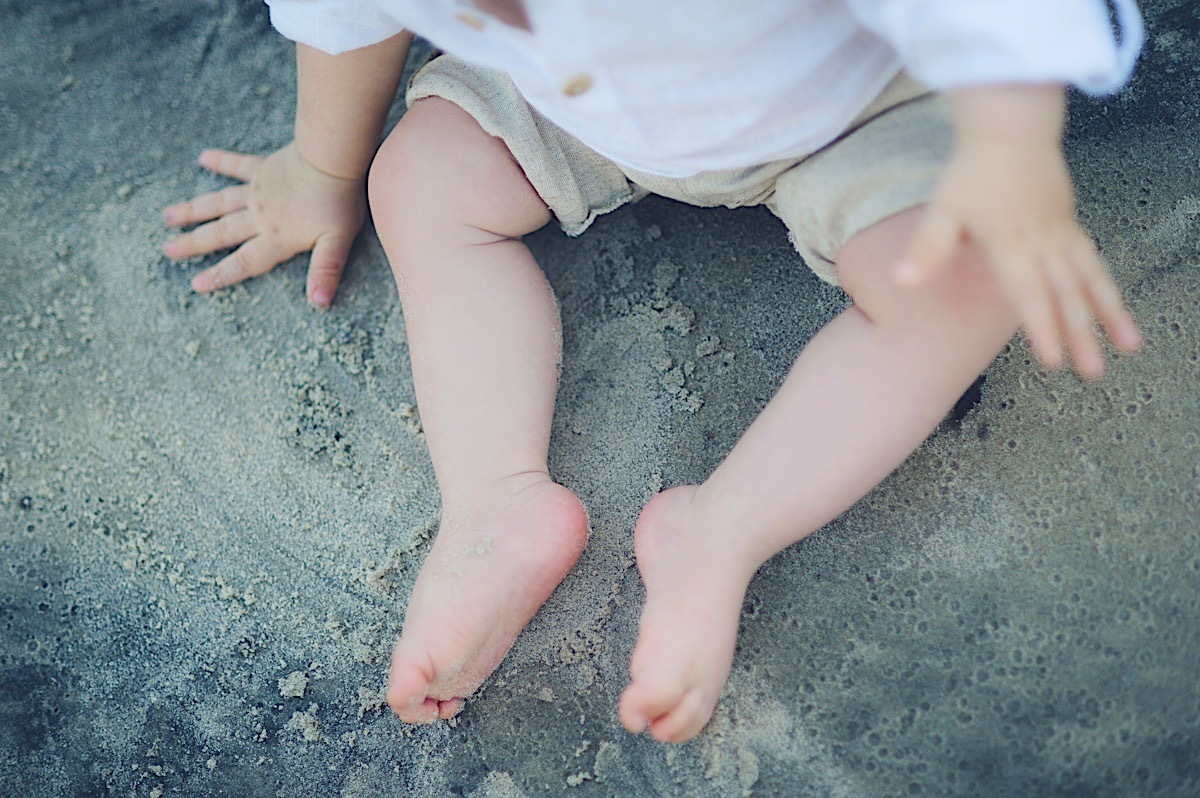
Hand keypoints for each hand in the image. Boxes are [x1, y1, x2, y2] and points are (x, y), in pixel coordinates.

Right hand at [163, 144, 365, 307]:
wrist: (331, 159)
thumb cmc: (338, 202)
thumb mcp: (337, 242)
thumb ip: (325, 272)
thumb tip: (319, 304)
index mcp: (277, 237)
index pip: (245, 262)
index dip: (221, 275)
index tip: (196, 284)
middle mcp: (260, 216)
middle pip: (222, 233)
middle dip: (194, 244)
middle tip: (167, 249)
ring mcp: (258, 190)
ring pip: (219, 203)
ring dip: (193, 210)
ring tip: (167, 216)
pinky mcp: (263, 168)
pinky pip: (238, 165)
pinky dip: (220, 161)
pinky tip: (203, 157)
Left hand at [896, 137, 1141, 379]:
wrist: (1011, 127)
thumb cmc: (973, 170)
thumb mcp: (943, 209)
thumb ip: (928, 248)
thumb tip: (903, 280)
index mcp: (1012, 245)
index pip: (1029, 294)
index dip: (1042, 328)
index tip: (1055, 360)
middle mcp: (1043, 243)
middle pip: (1067, 294)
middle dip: (1082, 335)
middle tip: (1094, 372)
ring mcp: (1061, 231)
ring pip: (1091, 278)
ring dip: (1110, 313)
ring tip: (1129, 344)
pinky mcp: (1068, 221)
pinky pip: (1092, 259)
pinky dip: (1104, 284)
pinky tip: (1111, 303)